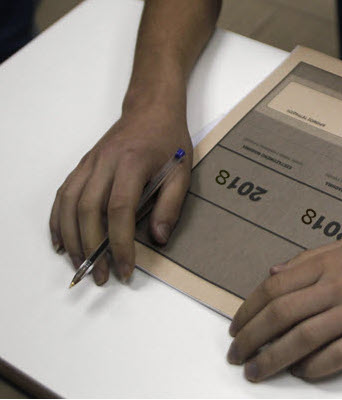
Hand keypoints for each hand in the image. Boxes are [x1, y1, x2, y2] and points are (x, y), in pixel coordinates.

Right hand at [49, 103, 191, 284]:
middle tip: (102, 276)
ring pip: (69, 204)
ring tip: (80, 265)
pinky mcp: (82, 165)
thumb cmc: (169, 140)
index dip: (120, 243)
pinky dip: (58, 219)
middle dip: (93, 248)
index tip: (125, 269)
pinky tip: (60, 241)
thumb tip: (158, 239)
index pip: (120, 210)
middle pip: (89, 210)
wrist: (151, 109)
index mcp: (132, 163)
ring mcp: (89, 163)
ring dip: (71, 238)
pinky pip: (63, 194)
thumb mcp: (182, 172)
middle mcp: (104, 163)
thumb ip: (171, 205)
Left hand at [227, 214, 341, 381]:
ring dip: (274, 358)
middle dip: (252, 338)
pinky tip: (302, 372)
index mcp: (327, 262)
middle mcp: (338, 285)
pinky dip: (316, 366)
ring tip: (256, 371)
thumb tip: (273, 274)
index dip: (249, 311)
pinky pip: (341, 354)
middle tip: (236, 356)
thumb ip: (308, 259)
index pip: (274, 289)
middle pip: (282, 315)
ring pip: (305, 337)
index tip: (236, 328)